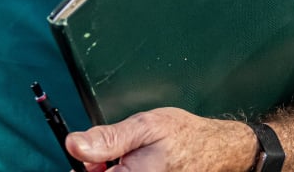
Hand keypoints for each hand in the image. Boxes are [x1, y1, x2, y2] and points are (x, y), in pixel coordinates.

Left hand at [66, 108, 256, 171]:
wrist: (219, 150)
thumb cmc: (186, 136)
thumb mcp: (145, 126)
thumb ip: (108, 137)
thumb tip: (73, 144)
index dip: (85, 168)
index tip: (86, 160)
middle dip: (99, 170)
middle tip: (107, 158)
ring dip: (112, 171)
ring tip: (125, 160)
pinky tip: (133, 166)